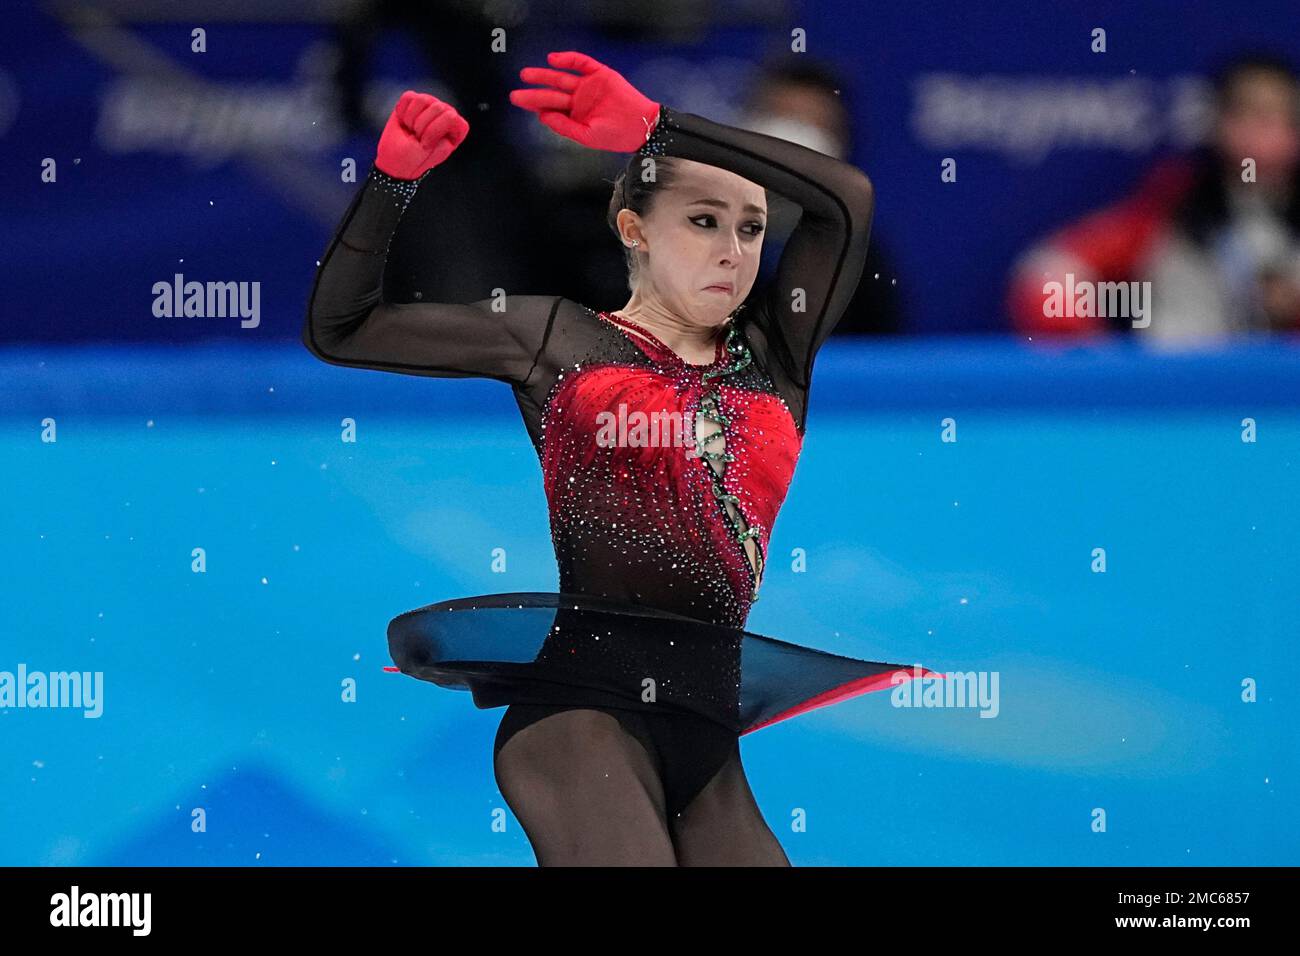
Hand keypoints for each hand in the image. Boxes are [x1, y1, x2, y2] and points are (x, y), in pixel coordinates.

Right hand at [375, 91, 468, 179]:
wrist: (396, 158)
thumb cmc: (417, 158)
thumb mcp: (435, 151)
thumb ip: (444, 131)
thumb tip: (449, 113)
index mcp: (457, 128)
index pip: (451, 117)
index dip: (434, 131)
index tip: (426, 145)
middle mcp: (446, 113)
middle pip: (437, 107)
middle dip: (421, 126)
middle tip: (418, 138)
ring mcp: (431, 104)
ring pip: (421, 100)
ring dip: (411, 120)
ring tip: (412, 130)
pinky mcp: (414, 99)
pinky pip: (408, 97)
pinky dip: (402, 112)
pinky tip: (405, 122)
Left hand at [508, 50, 659, 152]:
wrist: (640, 126)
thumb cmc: (615, 136)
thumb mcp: (586, 136)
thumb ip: (564, 126)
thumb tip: (541, 115)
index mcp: (576, 115)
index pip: (552, 107)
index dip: (536, 104)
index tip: (521, 101)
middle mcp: (580, 99)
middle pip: (553, 92)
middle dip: (534, 93)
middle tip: (515, 93)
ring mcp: (589, 85)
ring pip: (563, 77)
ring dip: (544, 75)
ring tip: (526, 75)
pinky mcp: (601, 74)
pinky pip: (582, 63)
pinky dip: (568, 59)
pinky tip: (553, 60)